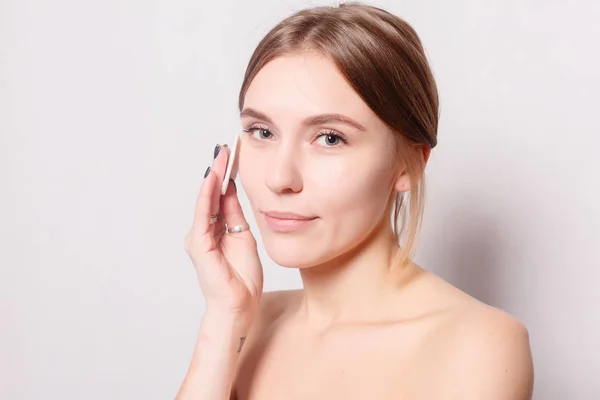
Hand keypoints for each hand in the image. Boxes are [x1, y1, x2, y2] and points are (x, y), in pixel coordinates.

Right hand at [184, 144, 262, 315]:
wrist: (239, 307)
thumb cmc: (242, 279)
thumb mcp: (245, 238)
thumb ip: (235, 216)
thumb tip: (232, 191)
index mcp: (217, 230)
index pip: (220, 197)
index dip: (227, 176)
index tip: (234, 156)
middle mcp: (205, 231)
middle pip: (211, 195)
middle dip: (219, 171)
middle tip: (225, 148)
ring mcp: (199, 237)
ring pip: (206, 201)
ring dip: (213, 178)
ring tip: (220, 157)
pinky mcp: (198, 244)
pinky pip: (203, 215)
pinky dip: (207, 196)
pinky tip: (212, 179)